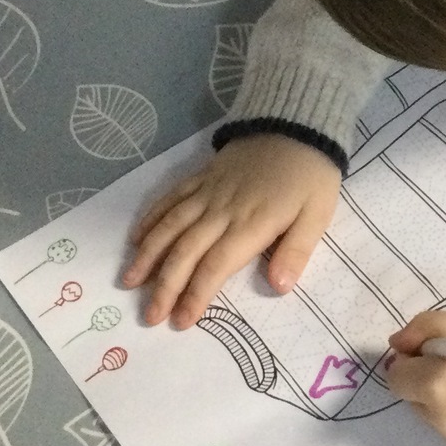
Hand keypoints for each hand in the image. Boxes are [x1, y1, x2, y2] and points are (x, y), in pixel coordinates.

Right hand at [122, 136, 341, 328]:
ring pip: (170, 226)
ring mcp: (207, 192)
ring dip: (147, 255)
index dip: (196, 294)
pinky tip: (135, 239)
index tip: (181, 321)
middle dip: (164, 286)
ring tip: (128, 282)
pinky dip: (150, 218)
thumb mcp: (318, 215)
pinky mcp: (200, 176)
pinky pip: (169, 198)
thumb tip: (279, 287)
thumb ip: (296, 251)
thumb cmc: (310, 177)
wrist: (297, 124)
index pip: (215, 266)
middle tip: (149, 316)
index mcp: (251, 224)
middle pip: (185, 251)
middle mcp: (221, 210)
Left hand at [385, 312, 445, 445]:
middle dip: (427, 382)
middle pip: (413, 400)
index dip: (413, 361)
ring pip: (434, 418)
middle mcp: (443, 418)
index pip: (396, 378)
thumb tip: (396, 344)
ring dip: (445, 401)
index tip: (437, 351)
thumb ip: (425, 328)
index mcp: (437, 383)